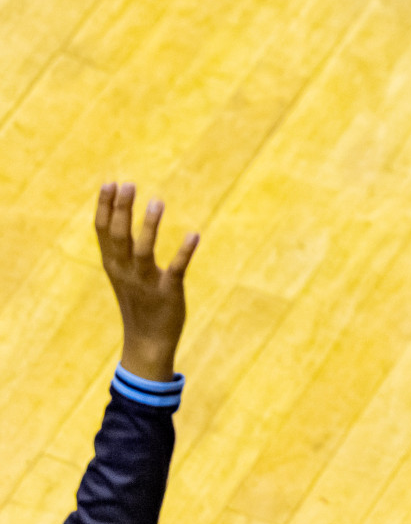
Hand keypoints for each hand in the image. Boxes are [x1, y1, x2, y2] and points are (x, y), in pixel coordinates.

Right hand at [94, 183, 197, 382]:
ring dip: (150, 227)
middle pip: (119, 237)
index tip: (110, 183)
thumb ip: (118, 245)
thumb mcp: (121, 272)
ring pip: (143, 251)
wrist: (147, 341)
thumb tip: (118, 210)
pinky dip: (184, 253)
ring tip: (157, 202)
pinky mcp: (168, 292)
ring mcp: (146, 282)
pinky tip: (194, 235)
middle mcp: (125, 272)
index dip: (105, 208)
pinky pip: (175, 270)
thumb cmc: (136, 299)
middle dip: (122, 211)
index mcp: (113, 265)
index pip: (103, 232)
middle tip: (128, 184)